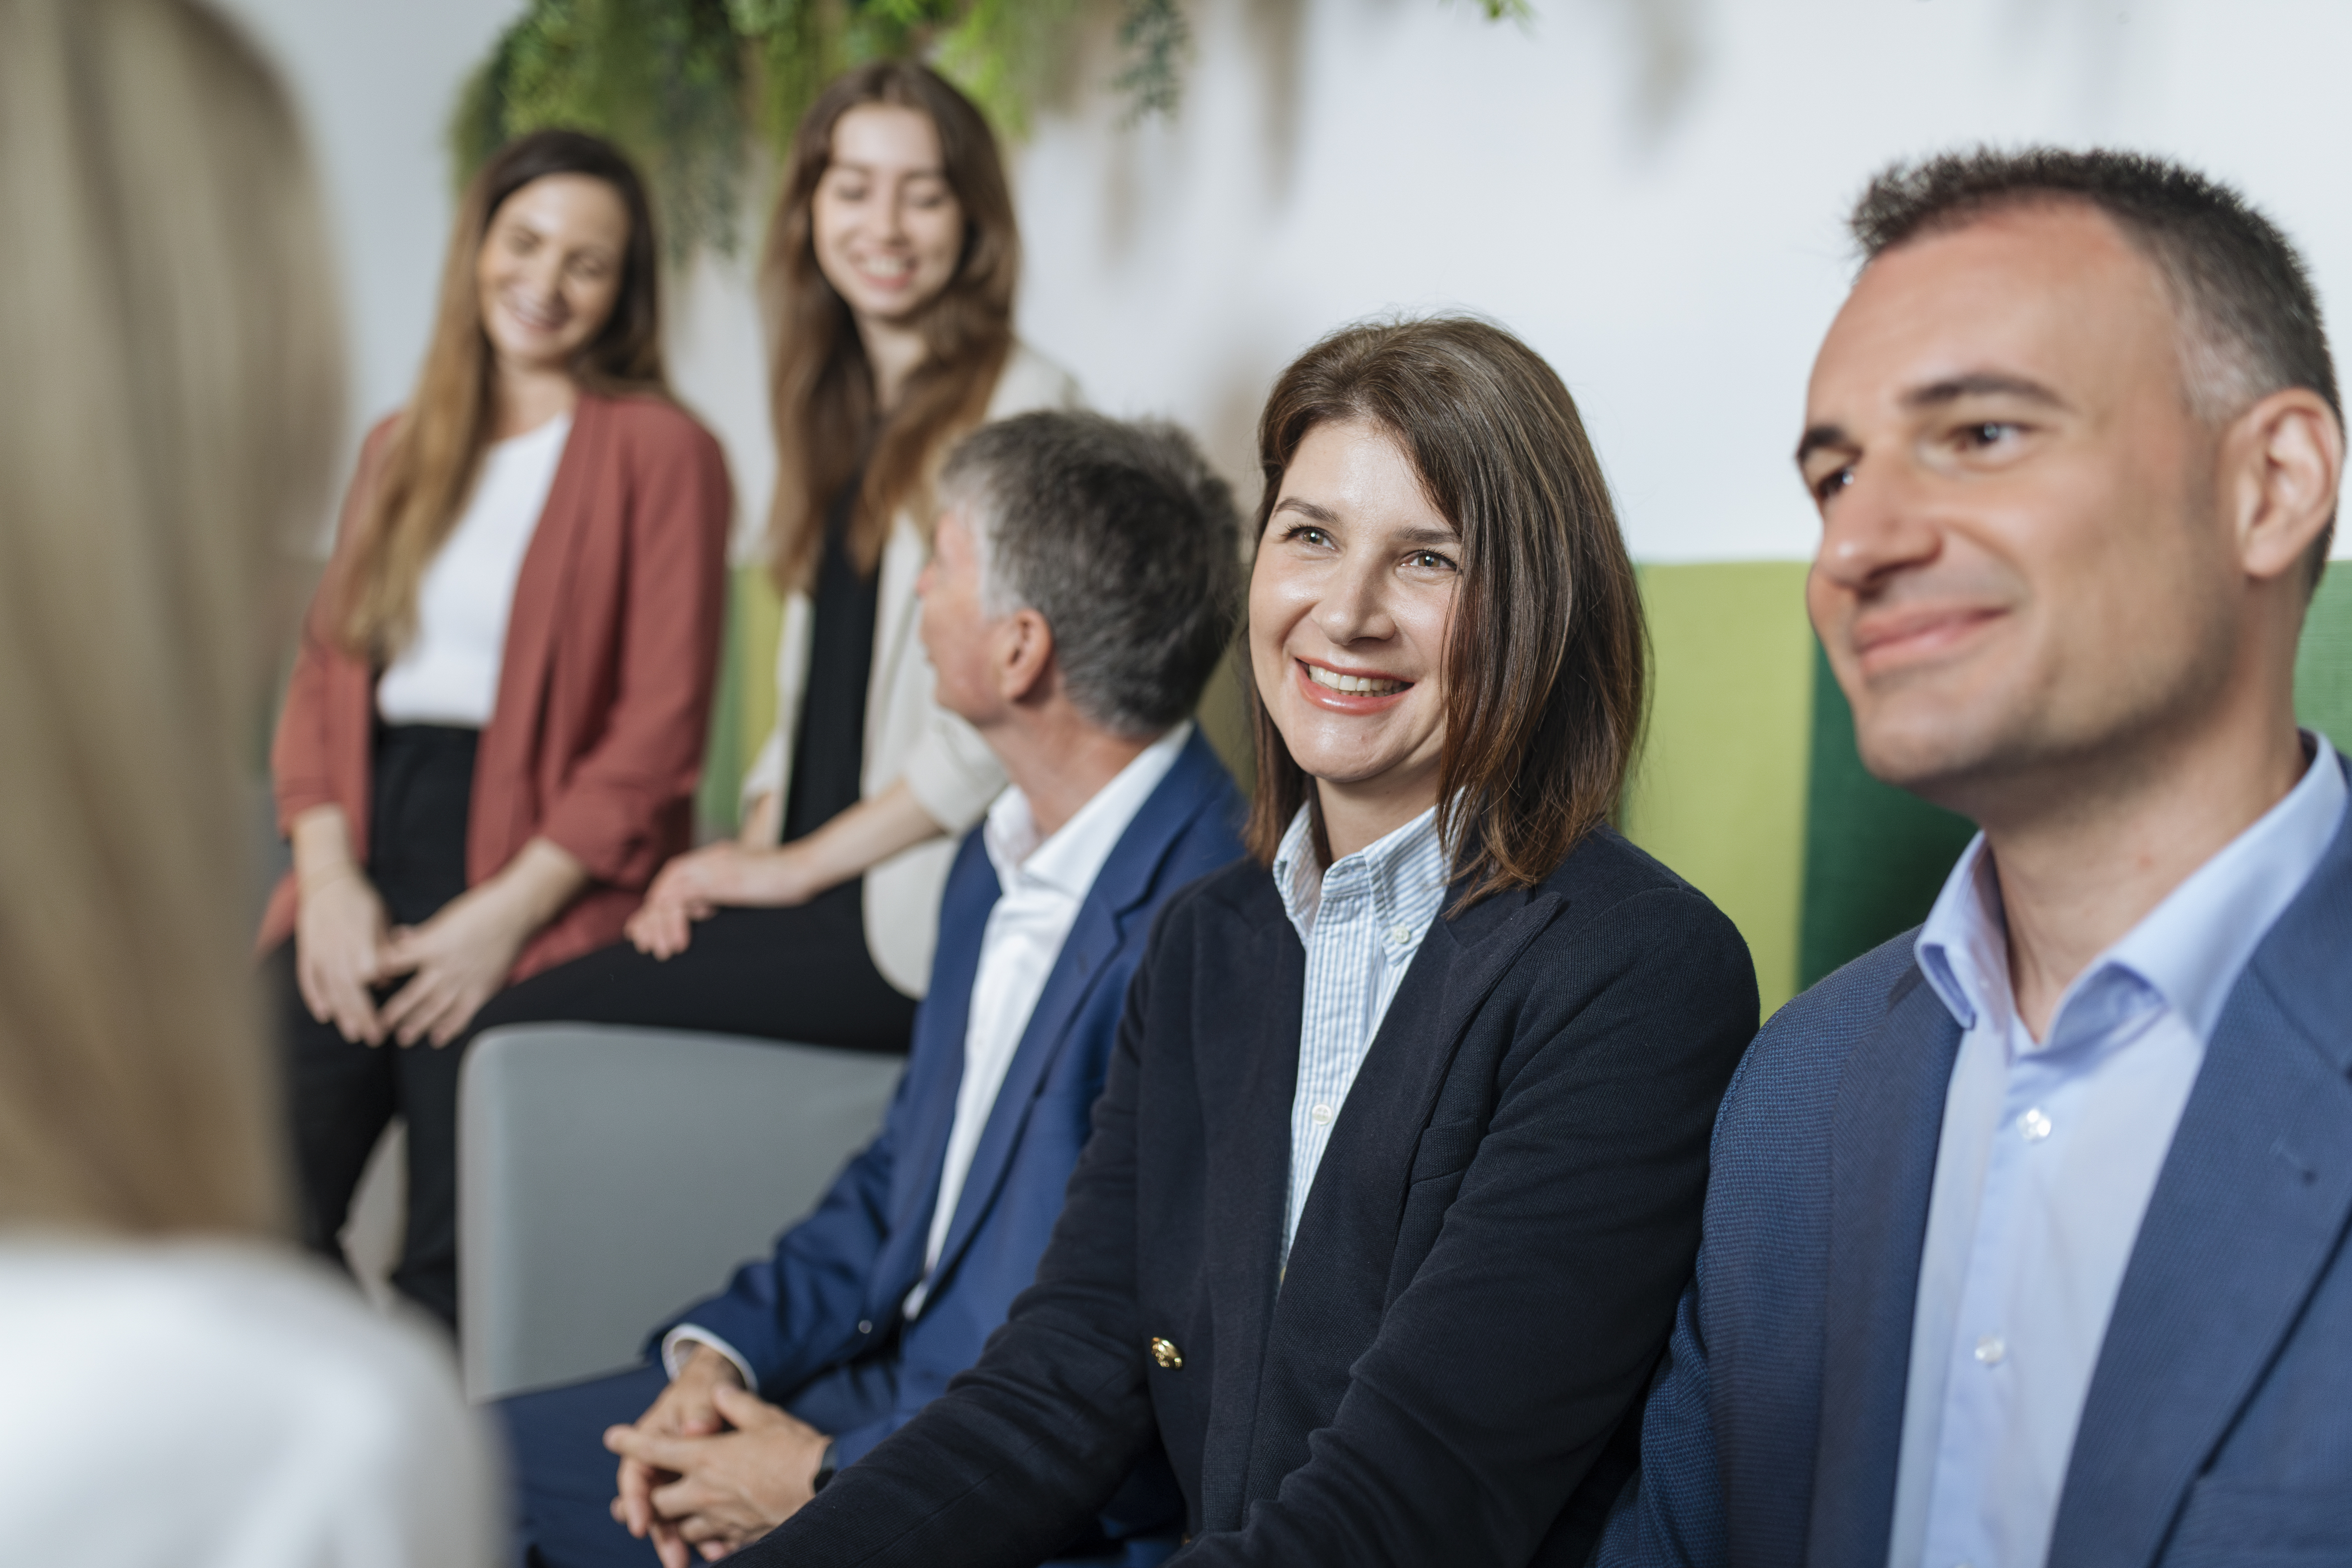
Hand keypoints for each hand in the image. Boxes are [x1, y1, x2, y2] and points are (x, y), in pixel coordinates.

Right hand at [295, 867, 392, 1044]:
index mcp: (360, 938)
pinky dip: (315, 996)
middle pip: (350, 988)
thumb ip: (384, 949)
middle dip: (362, 1014)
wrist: (327, 879)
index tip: (387, 1013)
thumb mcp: (381, 919)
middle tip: (374, 1036)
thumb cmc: (361, 900)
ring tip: (352, 1033)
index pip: (368, 973)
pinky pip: (308, 977)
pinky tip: (323, 1014)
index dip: (376, 994)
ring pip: (329, 987)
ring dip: (341, 1012)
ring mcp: (319, 950)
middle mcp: (337, 946)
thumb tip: (385, 981)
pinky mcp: (306, 951)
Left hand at [375, 881, 533, 1047]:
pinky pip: (463, 1013)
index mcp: (431, 945)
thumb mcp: (443, 917)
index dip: (380, 973)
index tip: (367, 985)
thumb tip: (398, 938)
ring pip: (435, 1008)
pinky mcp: (482, 989)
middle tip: (379, 1026)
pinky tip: (438, 1039)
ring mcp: (463, 980)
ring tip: (404, 1038)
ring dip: (418, 1024)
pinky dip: (451, 1027)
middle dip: (395, 1012)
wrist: (514, 913)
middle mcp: (443, 966)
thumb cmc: (479, 910)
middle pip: (412, 993)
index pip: (396, 962)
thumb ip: (420, 934)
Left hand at [605, 1383, 828, 1565]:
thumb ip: (736, 1405)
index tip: (612, 1437)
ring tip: (666, 1526)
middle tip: (624, 1508)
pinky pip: (714, 1544)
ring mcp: (722, 1518)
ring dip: (672, 1526)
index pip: (656, 1450)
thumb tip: (720, 1395)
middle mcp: (706, 1492)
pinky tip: (709, 1543)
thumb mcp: (764, 1416)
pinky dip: (707, 1542)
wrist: (825, 1487)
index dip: (631, 1442)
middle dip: (639, 1505)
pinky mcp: (741, 1536)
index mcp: (706, 1457)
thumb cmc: (795, 1449)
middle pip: (659, 1504)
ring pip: (682, 1528)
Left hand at [626, 842, 819, 958]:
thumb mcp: (745, 888)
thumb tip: (702, 911)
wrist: (804, 869)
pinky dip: (673, 924)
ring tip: (664, 953)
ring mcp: (709, 868)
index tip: (646, 933)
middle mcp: (705, 860)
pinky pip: (679, 901)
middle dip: (649, 919)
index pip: (671, 880)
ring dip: (658, 926)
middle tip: (646, 947)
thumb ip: (722, 894)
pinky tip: (680, 944)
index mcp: (712, 860)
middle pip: (662, 887)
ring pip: (664, 895)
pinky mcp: (716, 880)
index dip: (656, 907)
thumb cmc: (784, 884)